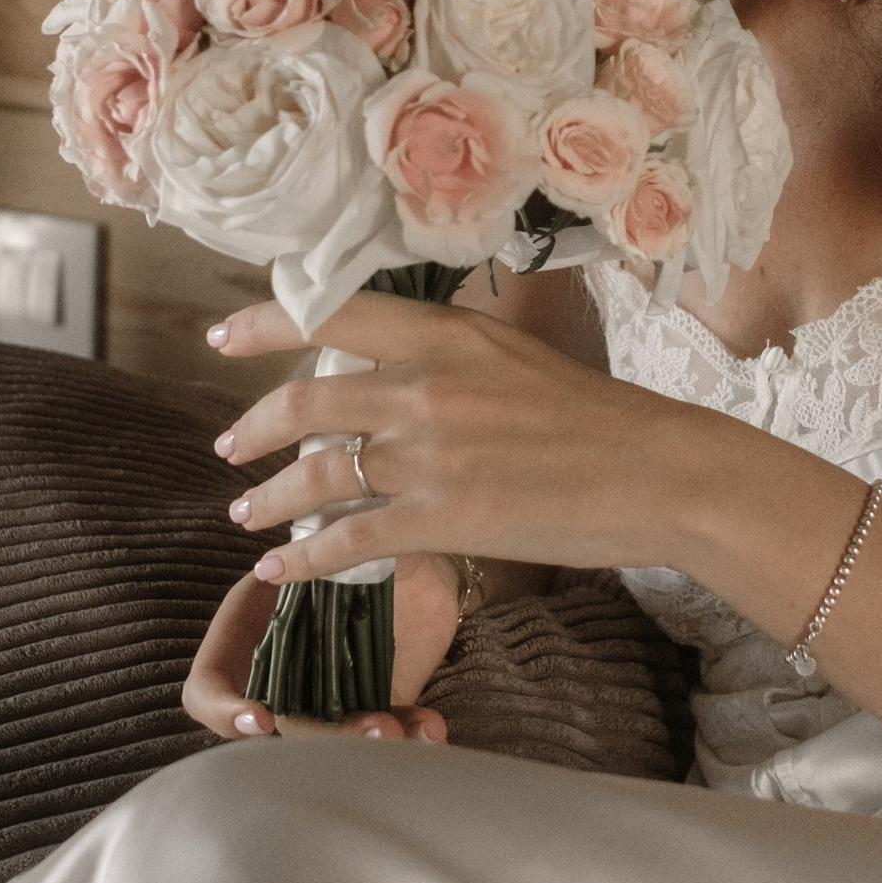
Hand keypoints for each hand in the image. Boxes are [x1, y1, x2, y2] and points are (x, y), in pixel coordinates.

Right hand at [182, 556, 458, 744]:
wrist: (415, 546)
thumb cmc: (356, 530)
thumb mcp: (337, 533)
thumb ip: (324, 553)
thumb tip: (318, 562)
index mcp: (249, 629)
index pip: (208, 688)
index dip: (224, 710)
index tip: (262, 718)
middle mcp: (282, 670)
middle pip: (284, 727)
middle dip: (331, 738)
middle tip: (379, 728)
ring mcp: (329, 690)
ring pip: (337, 737)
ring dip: (373, 742)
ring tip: (414, 729)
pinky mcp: (376, 699)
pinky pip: (386, 728)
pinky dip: (411, 733)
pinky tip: (432, 727)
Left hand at [205, 284, 690, 588]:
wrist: (660, 472)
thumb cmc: (599, 417)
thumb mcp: (514, 356)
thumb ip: (448, 357)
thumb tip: (395, 367)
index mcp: (445, 334)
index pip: (328, 314)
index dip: (262, 325)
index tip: (221, 339)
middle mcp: (425, 387)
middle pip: (304, 402)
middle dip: (251, 429)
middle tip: (229, 447)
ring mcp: (430, 456)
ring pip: (317, 476)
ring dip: (269, 499)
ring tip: (246, 512)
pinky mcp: (444, 520)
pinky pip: (348, 541)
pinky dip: (303, 557)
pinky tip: (279, 568)